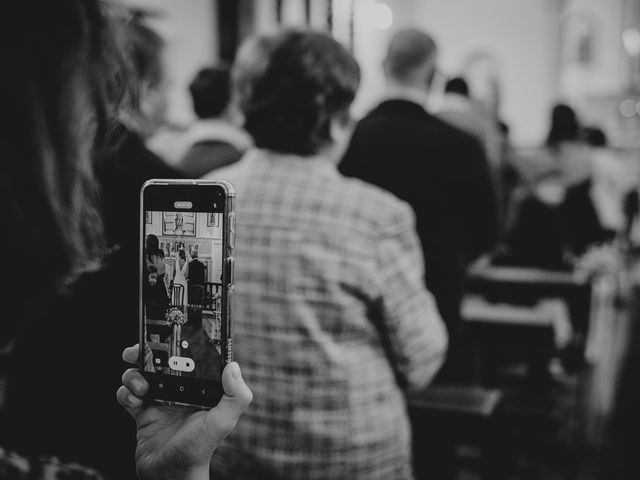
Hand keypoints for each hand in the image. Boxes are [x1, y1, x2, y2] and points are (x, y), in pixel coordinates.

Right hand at [117, 345, 251, 479]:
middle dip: (148, 352)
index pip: (192, 357)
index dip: (181, 343)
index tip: (170, 333)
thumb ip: (235, 396)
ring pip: (142, 374)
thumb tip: (232, 366)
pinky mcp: (144, 412)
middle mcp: (182, 390)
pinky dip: (126, 393)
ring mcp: (161, 400)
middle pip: (162, 360)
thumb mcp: (222, 422)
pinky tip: (133, 401)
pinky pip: (129, 394)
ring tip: (141, 387)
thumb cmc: (199, 450)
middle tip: (137, 351)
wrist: (169, 476)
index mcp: (201, 387)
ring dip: (134, 374)